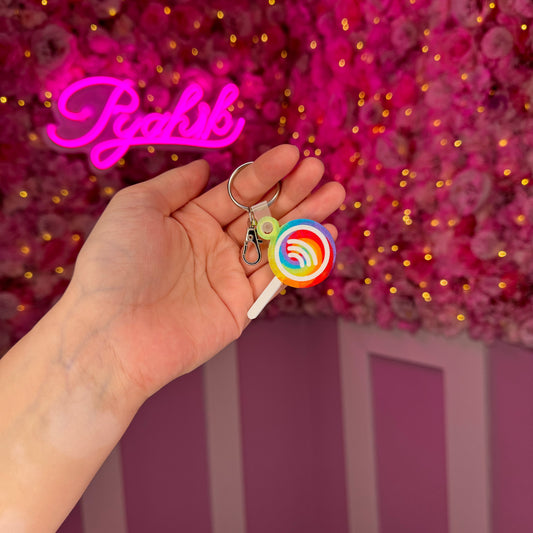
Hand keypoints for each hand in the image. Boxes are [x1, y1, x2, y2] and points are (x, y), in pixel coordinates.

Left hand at [61, 144, 344, 399]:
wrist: (113, 332)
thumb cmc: (117, 264)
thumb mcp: (137, 207)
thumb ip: (174, 184)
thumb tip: (203, 166)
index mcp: (190, 221)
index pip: (237, 192)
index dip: (265, 173)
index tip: (292, 154)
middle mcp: (212, 246)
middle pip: (263, 214)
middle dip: (293, 192)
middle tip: (320, 172)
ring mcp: (228, 277)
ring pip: (276, 242)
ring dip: (306, 219)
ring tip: (333, 195)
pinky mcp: (240, 306)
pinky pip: (276, 277)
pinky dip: (302, 257)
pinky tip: (324, 234)